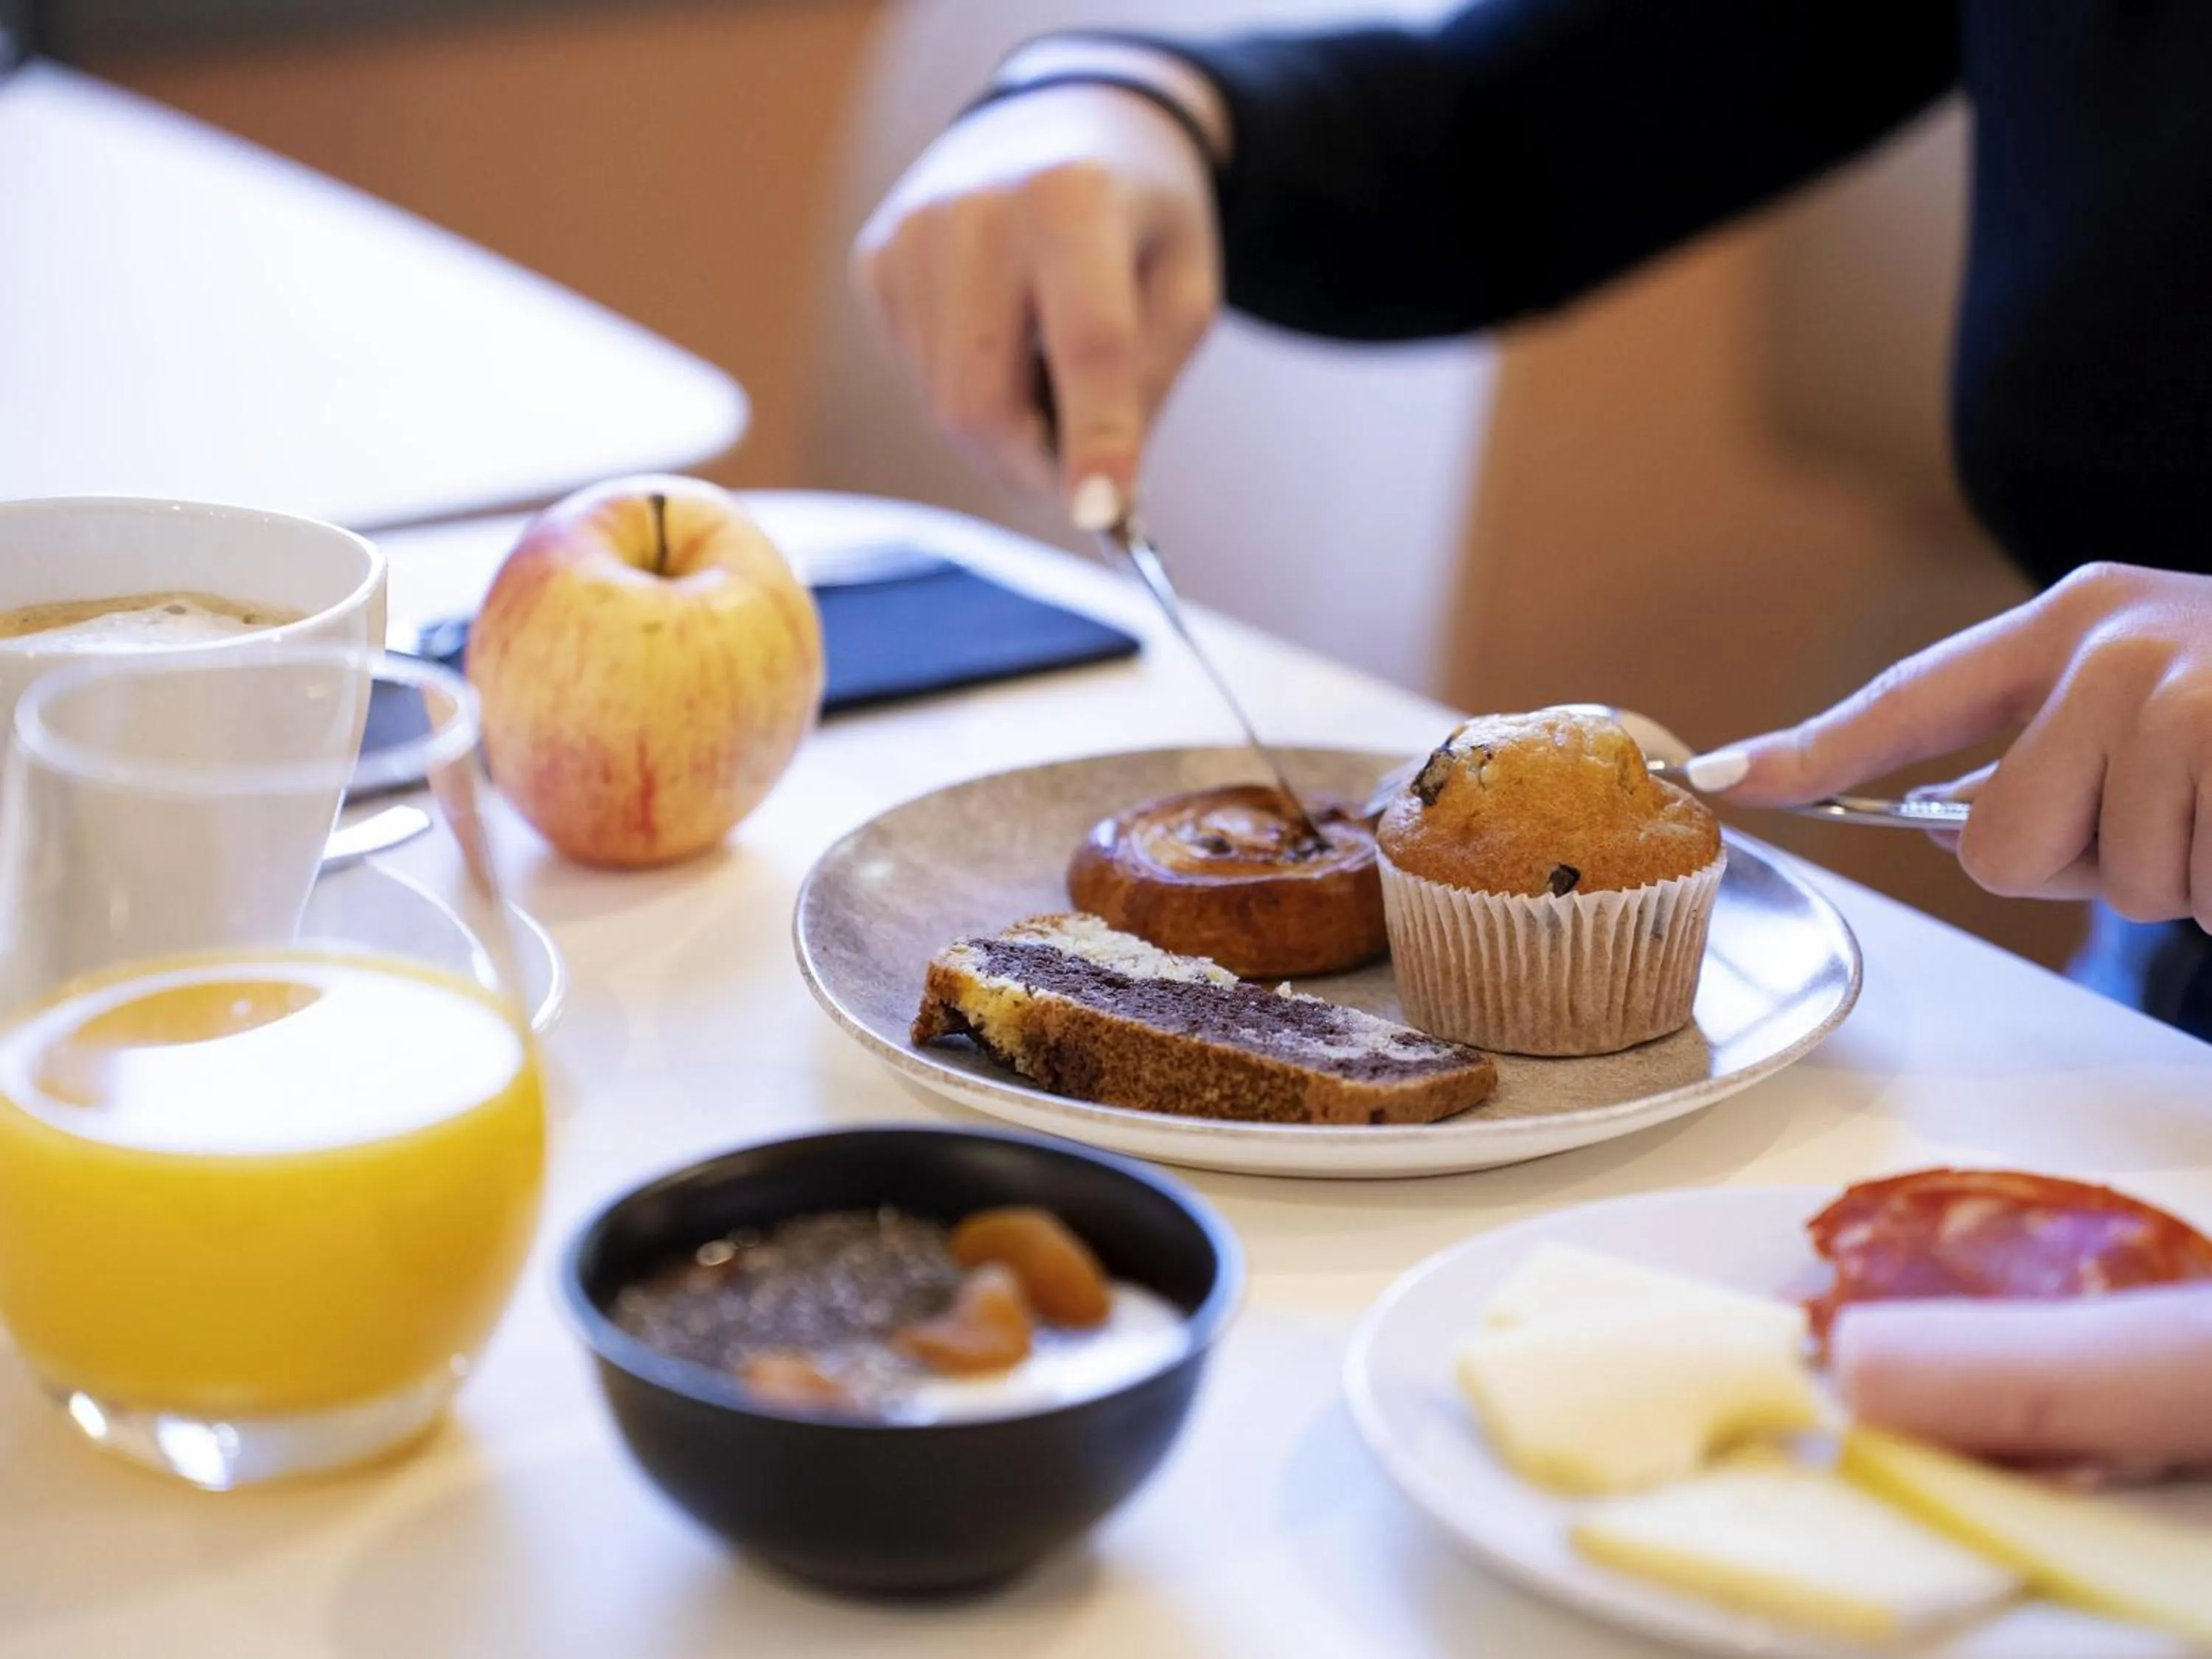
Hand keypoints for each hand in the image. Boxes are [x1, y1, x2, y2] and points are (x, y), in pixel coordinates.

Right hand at [851, 80, 1221, 520]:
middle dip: (1033, 466)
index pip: (1085, 342)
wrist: (1061, 123)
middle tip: (1081, 484)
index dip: (1096, 439)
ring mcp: (910, 233)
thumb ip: (1148, 382)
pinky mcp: (878, 260)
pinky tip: (1002, 340)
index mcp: (1072, 198)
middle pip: (982, 399)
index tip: (1104, 515)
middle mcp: (974, 208)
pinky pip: (918, 374)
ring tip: (1049, 380)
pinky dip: (968, 387)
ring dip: (1005, 432)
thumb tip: (1093, 490)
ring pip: (942, 403)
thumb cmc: (1137, 217)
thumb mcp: (1186, 286)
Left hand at [1700, 563, 2211, 927]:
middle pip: (1994, 843)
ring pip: (2106, 883)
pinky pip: (2193, 896)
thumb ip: (2042, 757)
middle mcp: (2117, 649)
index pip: (1911, 699)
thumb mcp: (2159, 701)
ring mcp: (2186, 702)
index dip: (1811, 751)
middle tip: (2177, 812)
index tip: (1719, 776)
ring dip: (2176, 877)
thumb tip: (1938, 825)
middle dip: (2079, 865)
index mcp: (2077, 622)